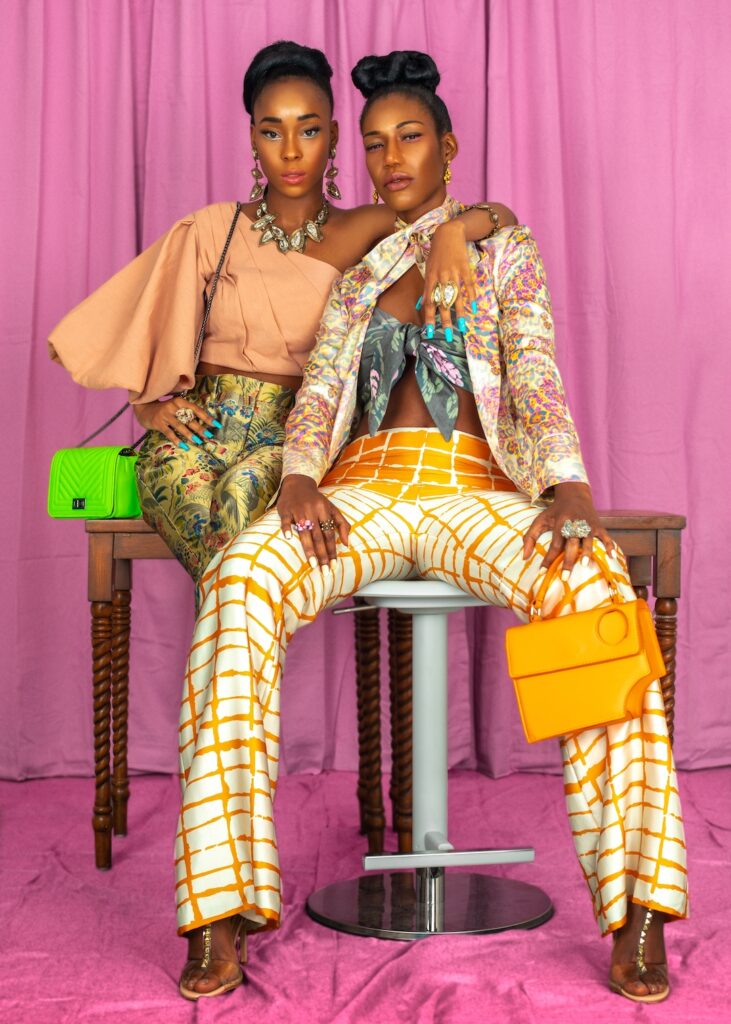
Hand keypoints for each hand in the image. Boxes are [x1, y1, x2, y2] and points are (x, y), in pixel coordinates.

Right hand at [133, 396, 218, 447]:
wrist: (145, 410)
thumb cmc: (165, 410)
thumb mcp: (176, 407)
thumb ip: (186, 412)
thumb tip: (203, 423)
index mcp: (179, 402)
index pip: (196, 409)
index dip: (207, 417)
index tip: (216, 425)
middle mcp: (173, 407)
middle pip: (189, 419)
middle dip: (200, 428)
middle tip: (209, 436)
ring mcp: (165, 415)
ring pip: (180, 426)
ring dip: (190, 435)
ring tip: (198, 441)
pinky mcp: (159, 424)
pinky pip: (169, 433)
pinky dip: (177, 440)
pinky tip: (184, 446)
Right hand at [277, 474, 349, 568]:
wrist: (298, 483)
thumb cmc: (316, 500)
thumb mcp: (332, 509)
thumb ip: (342, 524)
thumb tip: (347, 544)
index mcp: (324, 511)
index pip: (330, 534)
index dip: (332, 550)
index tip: (334, 565)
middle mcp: (312, 511)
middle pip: (318, 536)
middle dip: (322, 555)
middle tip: (325, 571)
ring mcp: (298, 510)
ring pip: (304, 531)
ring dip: (309, 549)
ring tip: (312, 564)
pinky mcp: (285, 510)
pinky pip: (286, 520)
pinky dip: (287, 528)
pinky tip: (289, 538)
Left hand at [421, 221, 475, 336]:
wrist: (448, 233)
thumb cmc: (436, 254)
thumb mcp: (427, 270)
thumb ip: (425, 289)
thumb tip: (420, 304)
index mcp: (430, 279)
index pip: (429, 303)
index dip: (429, 318)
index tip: (429, 332)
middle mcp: (441, 278)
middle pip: (442, 303)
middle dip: (444, 321)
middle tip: (447, 336)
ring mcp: (453, 273)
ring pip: (456, 297)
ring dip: (459, 313)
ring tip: (462, 326)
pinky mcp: (464, 268)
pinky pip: (468, 285)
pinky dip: (471, 296)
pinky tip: (474, 308)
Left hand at [521, 482, 613, 575]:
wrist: (574, 494)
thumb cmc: (555, 512)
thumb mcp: (540, 521)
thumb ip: (530, 538)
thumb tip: (524, 557)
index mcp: (560, 523)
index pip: (554, 544)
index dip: (548, 559)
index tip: (542, 573)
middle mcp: (575, 524)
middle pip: (571, 544)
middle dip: (568, 561)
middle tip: (564, 577)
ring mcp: (588, 525)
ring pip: (588, 540)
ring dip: (587, 552)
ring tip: (585, 565)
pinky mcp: (598, 526)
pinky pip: (605, 536)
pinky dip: (609, 545)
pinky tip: (611, 556)